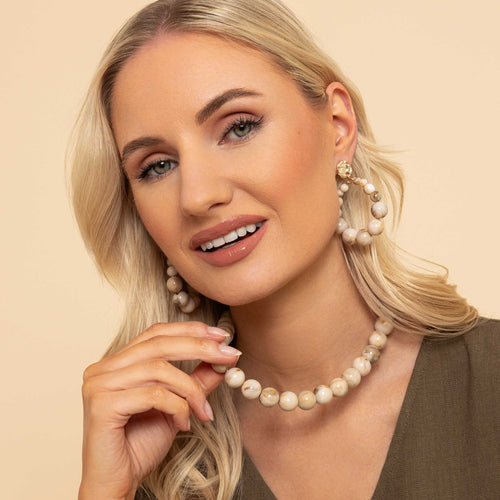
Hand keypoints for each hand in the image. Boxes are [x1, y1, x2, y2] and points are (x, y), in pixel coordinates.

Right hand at [78, 321, 239, 499]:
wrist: (115, 485)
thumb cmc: (139, 446)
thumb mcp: (176, 406)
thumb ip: (194, 382)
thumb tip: (222, 361)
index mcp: (117, 363)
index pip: (156, 333)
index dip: (190, 330)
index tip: (220, 335)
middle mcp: (103, 368)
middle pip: (159, 344)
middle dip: (199, 347)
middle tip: (229, 355)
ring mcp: (99, 385)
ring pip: (159, 370)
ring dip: (191, 389)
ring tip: (204, 411)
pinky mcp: (102, 405)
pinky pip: (153, 395)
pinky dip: (177, 407)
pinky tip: (184, 424)